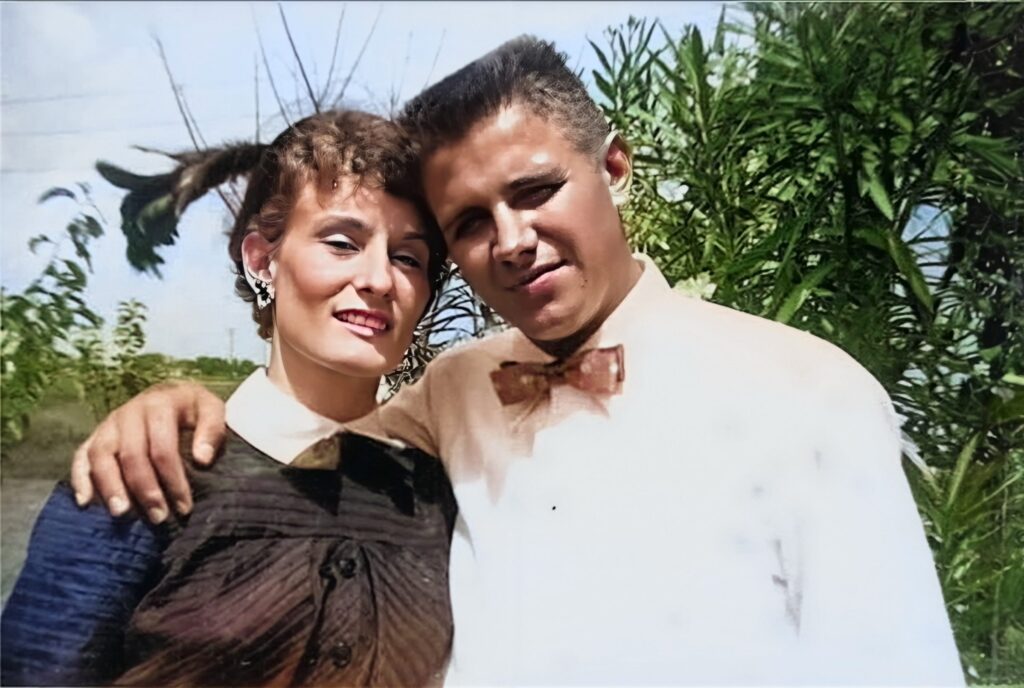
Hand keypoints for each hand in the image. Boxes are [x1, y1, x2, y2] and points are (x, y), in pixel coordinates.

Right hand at [70, 380, 226, 522]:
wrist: (172, 393)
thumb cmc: (194, 410)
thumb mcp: (212, 410)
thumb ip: (212, 430)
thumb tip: (202, 459)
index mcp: (159, 404)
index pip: (163, 448)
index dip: (173, 480)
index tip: (184, 507)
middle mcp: (129, 412)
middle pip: (131, 455)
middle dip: (145, 489)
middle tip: (158, 517)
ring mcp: (109, 424)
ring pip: (101, 455)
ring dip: (110, 486)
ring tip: (122, 512)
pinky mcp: (96, 435)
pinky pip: (81, 456)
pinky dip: (80, 478)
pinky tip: (85, 502)